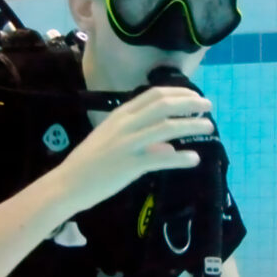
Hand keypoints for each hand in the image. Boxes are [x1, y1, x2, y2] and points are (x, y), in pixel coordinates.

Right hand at [54, 86, 213, 211]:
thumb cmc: (89, 163)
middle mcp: (125, 124)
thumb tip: (167, 143)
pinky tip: (194, 159)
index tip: (195, 96)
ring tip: (209, 127)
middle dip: (190, 103)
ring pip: (166, 127)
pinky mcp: (129, 165)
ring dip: (191, 125)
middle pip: (164, 105)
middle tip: (208, 106)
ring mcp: (127, 144)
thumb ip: (139, 137)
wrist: (67, 184)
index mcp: (121, 115)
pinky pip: (161, 158)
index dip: (179, 93)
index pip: (154, 95)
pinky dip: (180, 158)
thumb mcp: (112, 140)